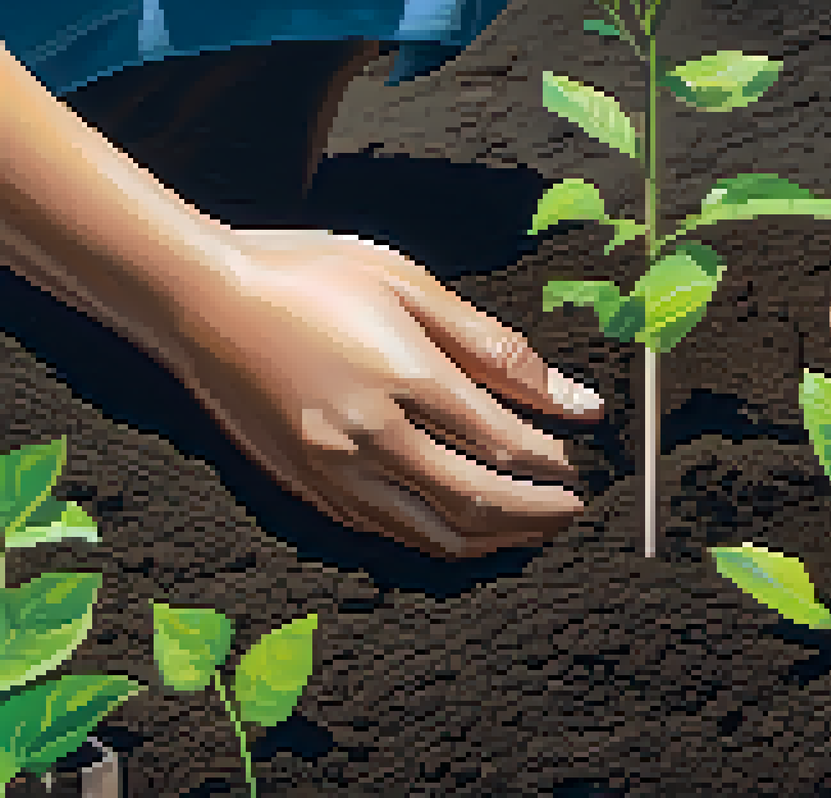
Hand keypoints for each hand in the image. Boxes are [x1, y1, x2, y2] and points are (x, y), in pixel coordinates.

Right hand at [155, 228, 603, 558]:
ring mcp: (335, 473)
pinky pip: (391, 532)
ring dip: (498, 539)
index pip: (505, 446)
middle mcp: (371, 439)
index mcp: (405, 379)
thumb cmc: (311, 276)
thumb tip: (578, 401)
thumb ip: (497, 349)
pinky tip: (468, 525)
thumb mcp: (411, 286)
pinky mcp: (309, 490)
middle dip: (539, 513)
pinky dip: (442, 537)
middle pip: (479, 502)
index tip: (583, 462)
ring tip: (535, 527)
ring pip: (436, 534)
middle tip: (576, 508)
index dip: (555, 464)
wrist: (197, 300)